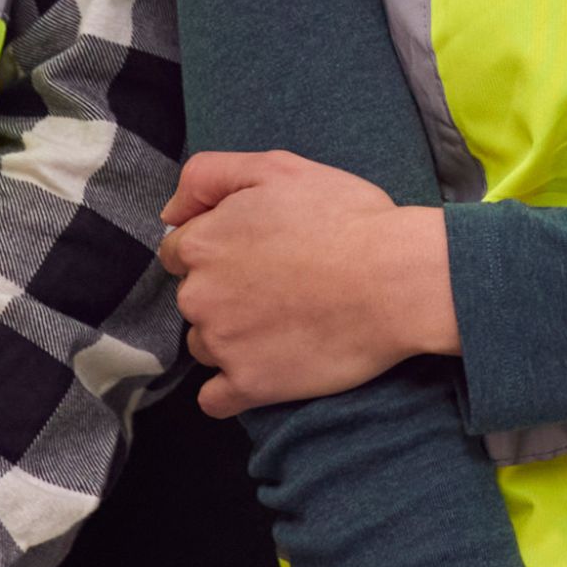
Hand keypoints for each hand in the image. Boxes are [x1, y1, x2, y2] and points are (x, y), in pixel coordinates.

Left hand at [164, 149, 450, 418]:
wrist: (396, 279)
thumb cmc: (345, 218)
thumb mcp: (276, 168)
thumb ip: (207, 176)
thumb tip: (169, 213)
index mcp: (201, 244)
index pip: (179, 252)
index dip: (216, 249)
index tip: (255, 254)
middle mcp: (199, 296)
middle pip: (193, 299)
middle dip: (224, 293)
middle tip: (279, 286)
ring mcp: (222, 344)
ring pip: (204, 345)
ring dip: (230, 339)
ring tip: (283, 325)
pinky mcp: (250, 385)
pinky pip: (215, 399)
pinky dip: (230, 390)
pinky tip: (260, 372)